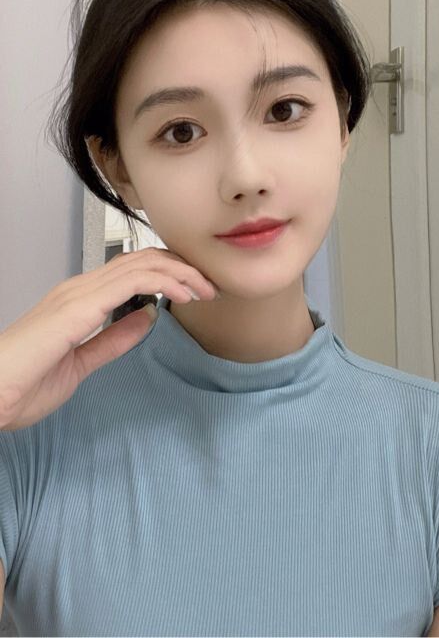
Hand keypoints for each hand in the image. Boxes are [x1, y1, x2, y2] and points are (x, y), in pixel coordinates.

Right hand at [0, 247, 217, 430]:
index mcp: (79, 299)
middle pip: (142, 260)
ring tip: (205, 288)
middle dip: (182, 268)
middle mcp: (79, 289)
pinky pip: (131, 282)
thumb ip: (114, 338)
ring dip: (180, 272)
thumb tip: (146, 316)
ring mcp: (78, 293)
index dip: (169, 274)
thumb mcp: (83, 361)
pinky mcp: (79, 307)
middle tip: (210, 286)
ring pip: (142, 264)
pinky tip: (183, 294)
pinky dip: (164, 281)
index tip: (196, 291)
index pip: (133, 271)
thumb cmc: (23, 383)